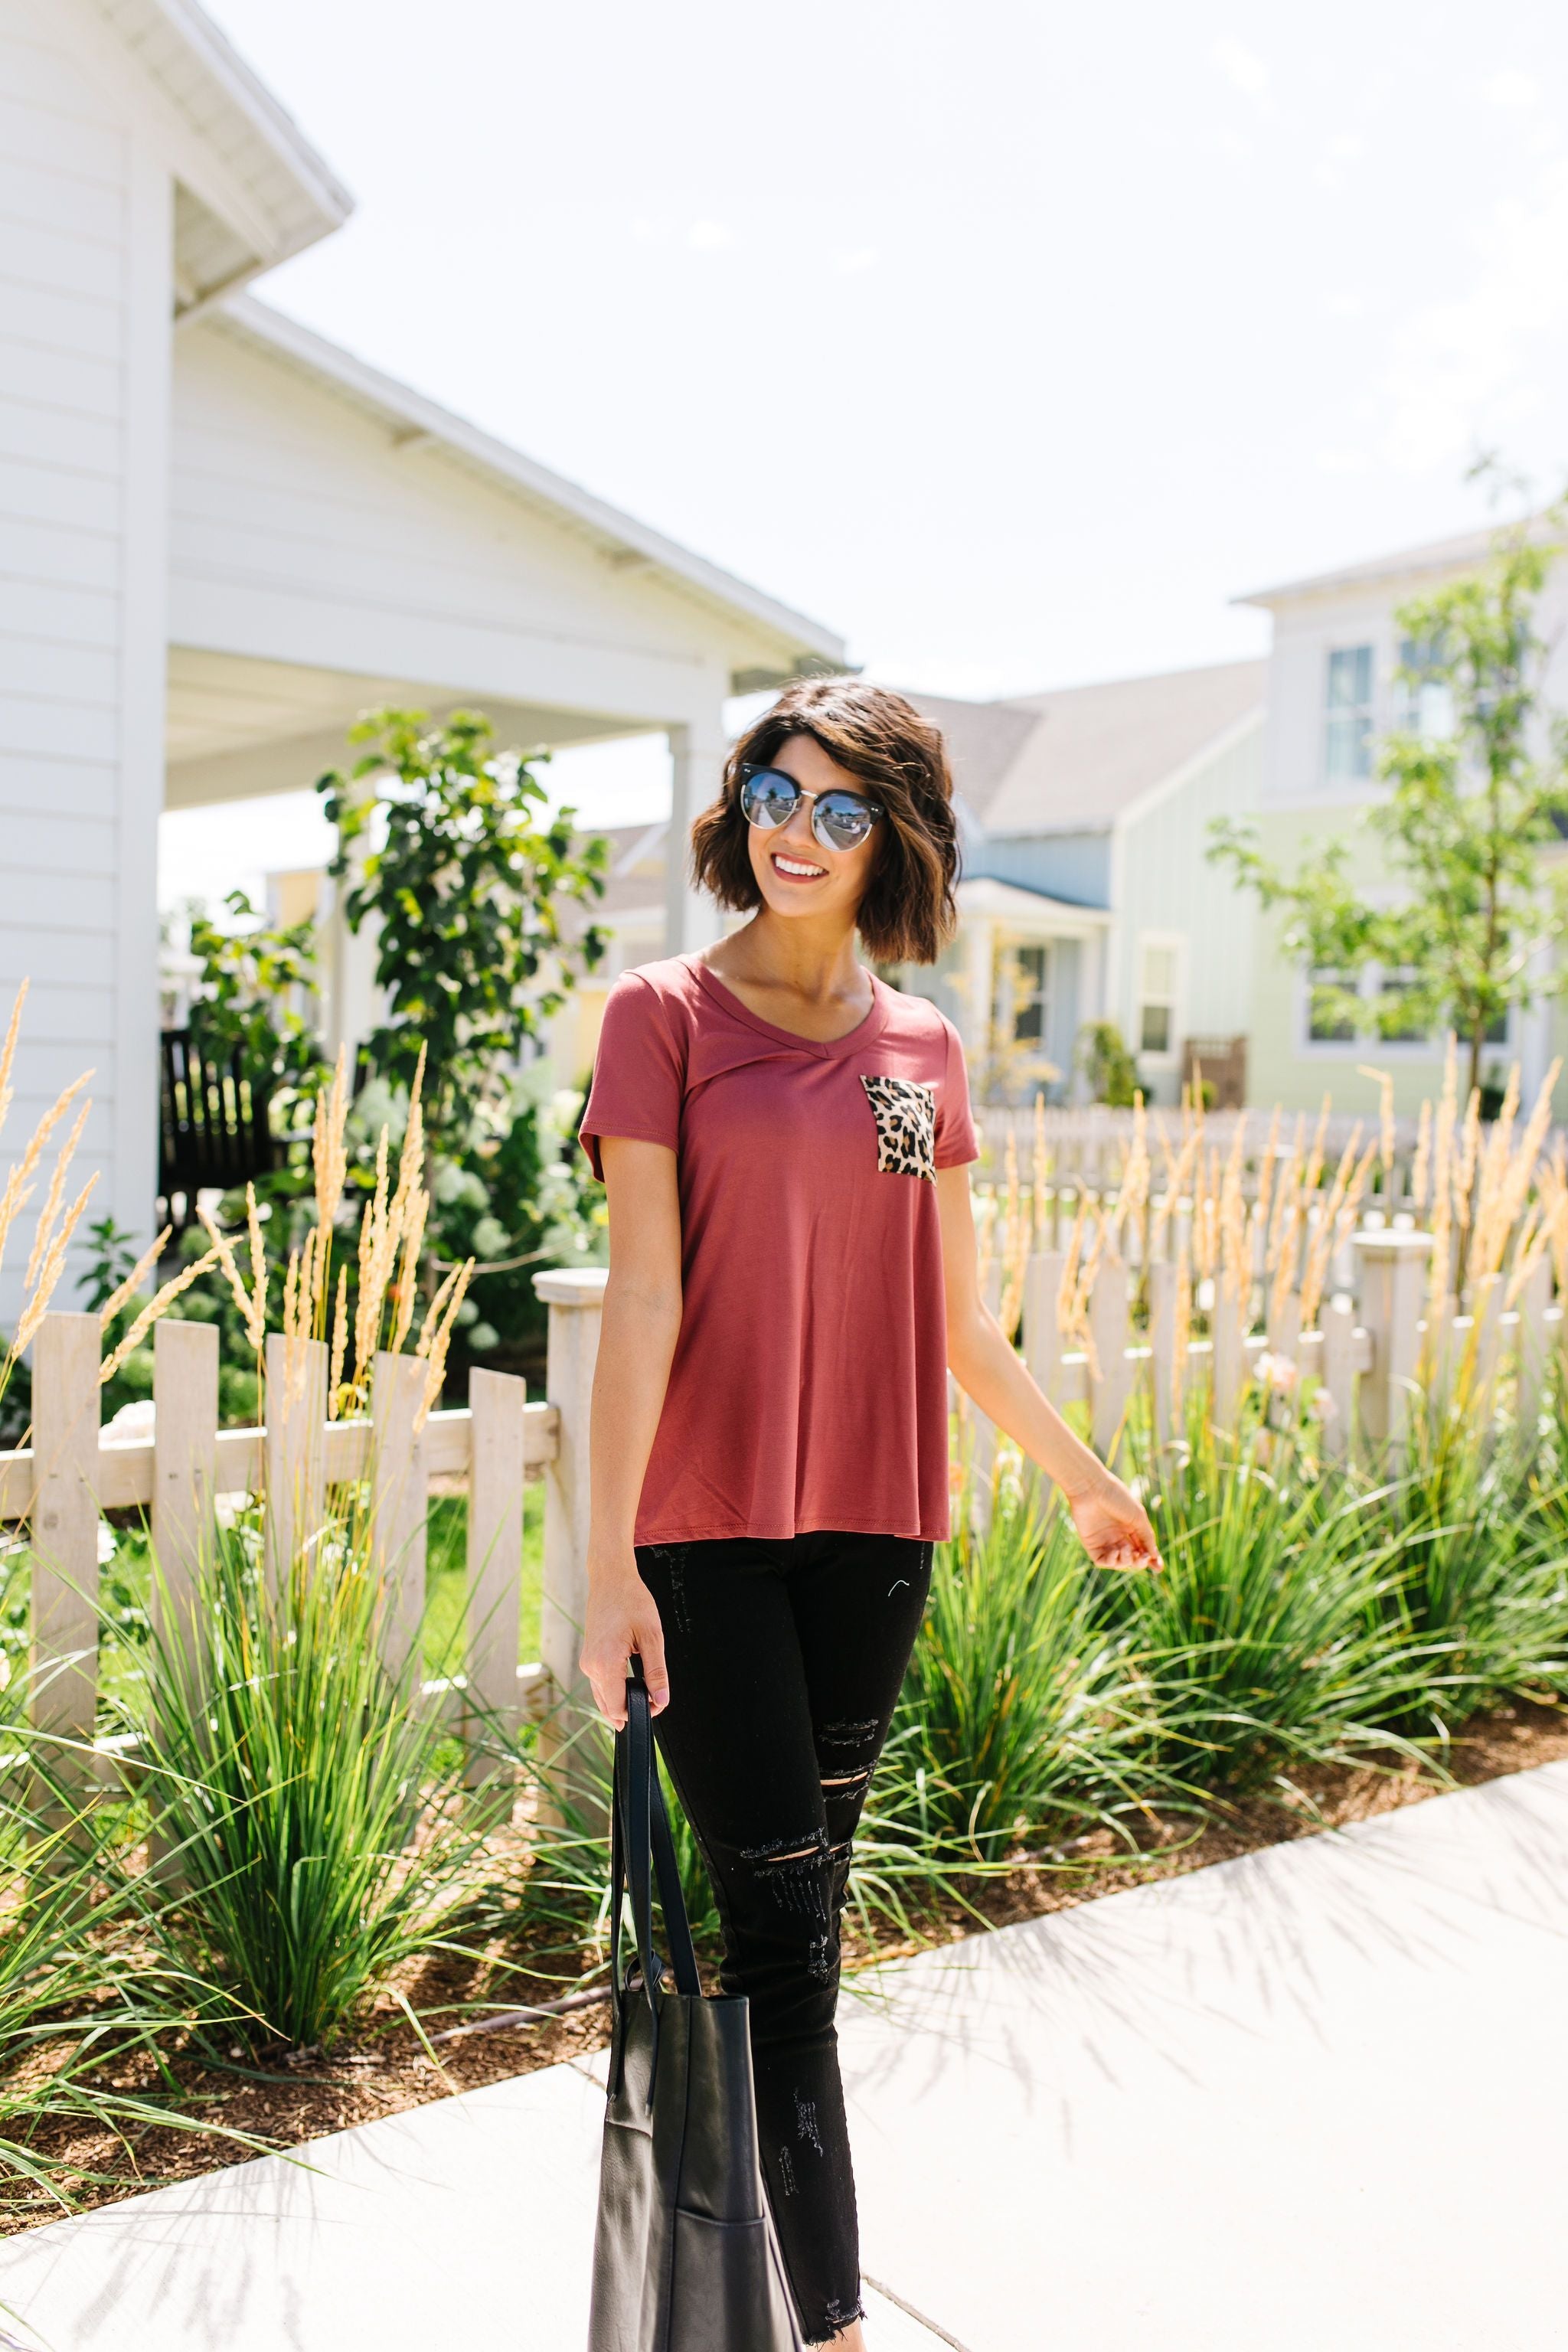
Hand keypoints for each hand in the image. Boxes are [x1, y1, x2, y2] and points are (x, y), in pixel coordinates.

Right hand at [580, 1565, 669, 1728]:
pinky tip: (629, 1686)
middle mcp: (591, 1667)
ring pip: (603, 1698)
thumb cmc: (631, 1601)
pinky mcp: (588, 1658)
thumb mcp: (652, 1636)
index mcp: (605, 1663)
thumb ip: (657, 1672)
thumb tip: (661, 1700)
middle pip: (609, 1707)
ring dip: (622, 1701)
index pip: (619, 1707)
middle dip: (632, 1709)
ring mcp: (587, 1663)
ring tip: (645, 1691)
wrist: (610, 1580)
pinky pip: (599, 1685)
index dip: (640, 1712)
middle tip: (655, 1698)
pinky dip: (614, 1691)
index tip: (658, 1703)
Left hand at [1067, 1472, 1163, 1572]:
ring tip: (1125, 1550)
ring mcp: (1104, 1541)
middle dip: (1139, 1562)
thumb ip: (1146, 1537)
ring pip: (1118, 1562)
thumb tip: (1154, 1557)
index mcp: (1130, 1528)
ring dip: (1125, 1562)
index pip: (1142, 1549)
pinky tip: (1115, 1552)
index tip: (1158, 1568)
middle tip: (1141, 1557)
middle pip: (1131, 1559)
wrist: (1092, 1487)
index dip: (1150, 1560)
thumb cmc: (1117, 1498)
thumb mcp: (1137, 1517)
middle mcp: (1117, 1536)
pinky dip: (1111, 1562)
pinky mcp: (1090, 1544)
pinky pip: (1102, 1561)